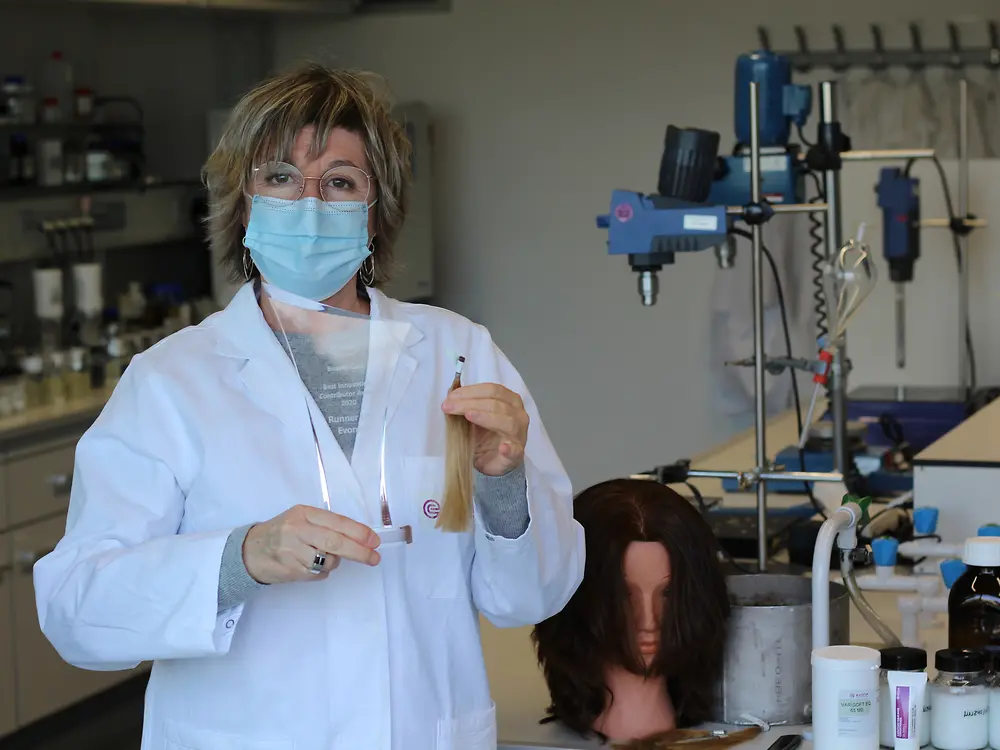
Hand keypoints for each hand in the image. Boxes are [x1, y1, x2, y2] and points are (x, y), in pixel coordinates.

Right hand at [242, 505, 380, 584]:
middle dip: (359, 552)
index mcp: (304, 513)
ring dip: (334, 562)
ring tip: (322, 557)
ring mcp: (292, 551)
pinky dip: (320, 572)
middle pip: (336, 542)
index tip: (374, 541)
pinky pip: (317, 574)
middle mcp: (297, 530)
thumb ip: (325, 525)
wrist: (249, 551)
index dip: (359, 532)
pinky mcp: (289, 570)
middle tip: (373, 558)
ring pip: (328, 561)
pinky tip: (309, 566)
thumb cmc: (282, 532)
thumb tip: (360, 538)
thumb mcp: (301, 519)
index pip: (338, 522)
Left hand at [442, 383, 528, 476]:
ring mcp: (519, 435)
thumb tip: (450, 396)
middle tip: (449, 407)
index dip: (471, 391)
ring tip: (469, 415)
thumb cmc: (486, 435)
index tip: (451, 396)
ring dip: (485, 417)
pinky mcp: (516, 454)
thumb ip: (467, 406)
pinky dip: (509, 449)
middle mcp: (518, 415)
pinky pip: (515, 451)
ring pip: (507, 422)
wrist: (494, 461)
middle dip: (470, 403)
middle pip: (496, 403)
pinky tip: (503, 448)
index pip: (492, 390)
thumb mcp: (475, 416)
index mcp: (510, 401)